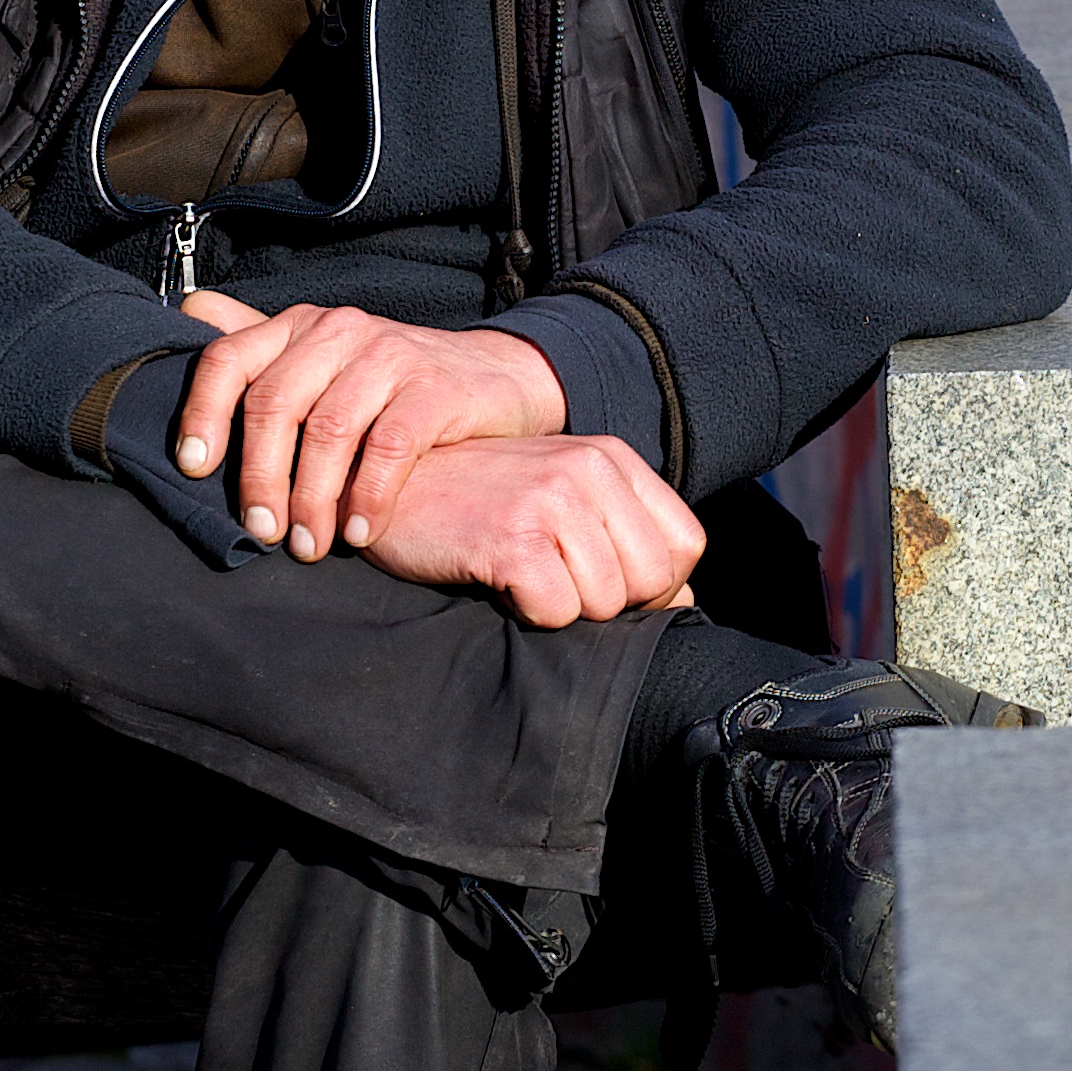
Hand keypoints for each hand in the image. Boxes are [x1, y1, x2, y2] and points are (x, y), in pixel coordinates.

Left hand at [172, 294, 566, 557]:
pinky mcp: (435, 388)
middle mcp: (340, 330)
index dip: (203, 413)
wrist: (495, 378)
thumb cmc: (392, 384)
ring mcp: (390, 355)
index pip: (230, 359)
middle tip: (261, 531)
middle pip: (276, 403)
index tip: (193, 469)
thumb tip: (190, 308)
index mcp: (300, 326)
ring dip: (312, 498)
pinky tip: (358, 533)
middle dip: (260, 476)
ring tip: (308, 545)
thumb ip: (260, 343)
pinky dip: (368, 497)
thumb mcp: (324, 358)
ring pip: (329, 430)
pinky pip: (389, 448)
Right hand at [346, 434, 705, 626]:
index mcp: (611, 457)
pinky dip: (530, 614)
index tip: (601, 581)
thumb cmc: (476, 503)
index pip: (685, 545)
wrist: (386, 484)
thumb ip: (624, 537)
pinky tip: (498, 582)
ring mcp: (552, 499)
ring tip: (519, 574)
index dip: (654, 584)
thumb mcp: (561, 500)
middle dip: (608, 602)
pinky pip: (556, 611)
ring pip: (604, 602)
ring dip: (562, 606)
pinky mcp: (512, 536)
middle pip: (653, 581)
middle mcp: (590, 468)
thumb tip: (685, 599)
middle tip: (551, 580)